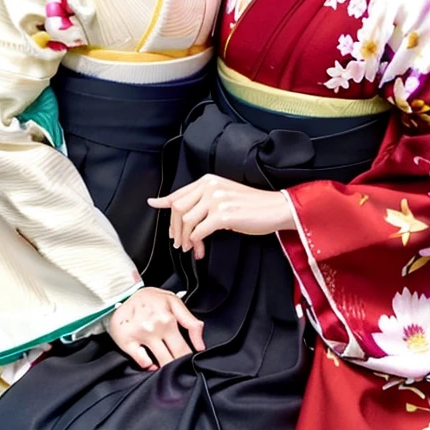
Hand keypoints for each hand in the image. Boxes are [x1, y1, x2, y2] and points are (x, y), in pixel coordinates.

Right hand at [107, 287, 204, 369]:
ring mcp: (140, 335)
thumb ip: (190, 322)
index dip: (190, 357)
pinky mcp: (126, 341)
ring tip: (165, 360)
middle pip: (175, 357)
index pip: (185, 348)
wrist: (121, 295)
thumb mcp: (173, 302)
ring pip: (161, 363)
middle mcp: (155, 327)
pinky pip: (143, 363)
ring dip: (166, 365)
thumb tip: (200, 345)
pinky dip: (148, 364)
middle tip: (179, 363)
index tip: (191, 360)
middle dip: (180, 364)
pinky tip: (150, 359)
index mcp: (168, 318)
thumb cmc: (150, 299)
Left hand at [148, 175, 294, 259]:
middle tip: (179, 242)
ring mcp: (217, 200)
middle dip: (175, 229)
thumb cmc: (252, 205)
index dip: (165, 203)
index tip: (154, 204)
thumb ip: (202, 199)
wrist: (276, 208)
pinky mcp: (224, 215)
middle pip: (178, 208)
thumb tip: (177, 206)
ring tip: (190, 247)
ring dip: (185, 238)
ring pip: (187, 221)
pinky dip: (196, 242)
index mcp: (208, 181)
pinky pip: (199, 231)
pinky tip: (199, 249)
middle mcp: (211, 187)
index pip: (179, 193)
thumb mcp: (224, 196)